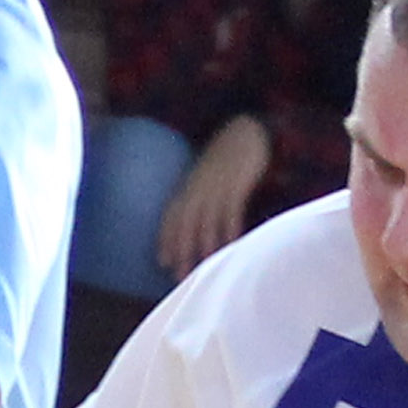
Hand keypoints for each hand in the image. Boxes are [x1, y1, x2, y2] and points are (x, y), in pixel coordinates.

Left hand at [154, 113, 275, 278]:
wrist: (244, 132)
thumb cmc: (225, 160)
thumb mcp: (206, 177)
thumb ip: (198, 198)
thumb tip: (194, 226)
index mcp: (188, 187)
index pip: (171, 217)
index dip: (166, 239)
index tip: (163, 262)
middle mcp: (197, 189)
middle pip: (184, 223)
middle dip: (181, 250)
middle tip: (181, 275)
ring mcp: (216, 186)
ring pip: (206, 220)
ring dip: (204, 244)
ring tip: (205, 266)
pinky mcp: (236, 184)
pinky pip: (230, 210)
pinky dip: (229, 228)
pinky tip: (231, 244)